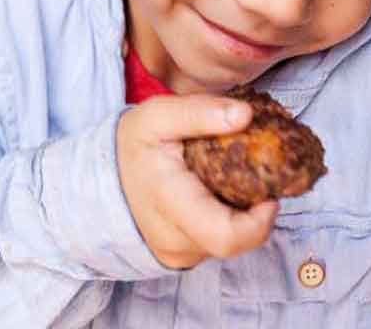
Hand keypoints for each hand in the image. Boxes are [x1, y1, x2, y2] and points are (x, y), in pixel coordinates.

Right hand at [116, 94, 278, 268]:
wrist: (99, 178)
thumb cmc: (132, 145)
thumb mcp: (157, 116)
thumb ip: (199, 111)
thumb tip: (245, 114)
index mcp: (169, 203)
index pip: (226, 236)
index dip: (261, 221)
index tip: (270, 193)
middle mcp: (173, 239)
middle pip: (236, 241)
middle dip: (256, 214)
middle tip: (258, 182)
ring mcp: (177, 253)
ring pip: (229, 243)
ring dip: (241, 217)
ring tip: (232, 184)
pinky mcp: (181, 258)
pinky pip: (216, 244)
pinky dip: (226, 222)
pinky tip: (217, 197)